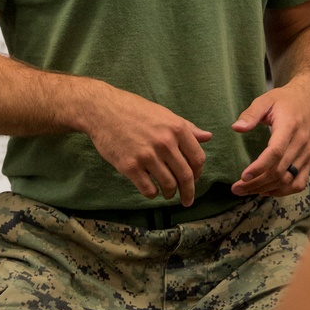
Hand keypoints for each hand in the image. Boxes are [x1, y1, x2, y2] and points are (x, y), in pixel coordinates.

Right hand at [84, 85, 211, 204]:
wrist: (101, 109)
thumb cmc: (133, 109)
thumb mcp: (163, 113)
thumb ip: (187, 127)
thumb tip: (208, 137)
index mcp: (176, 128)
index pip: (198, 159)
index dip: (198, 173)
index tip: (194, 180)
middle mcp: (164, 143)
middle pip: (185, 176)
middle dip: (188, 192)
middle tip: (187, 200)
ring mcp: (147, 156)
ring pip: (168, 185)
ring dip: (170, 194)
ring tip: (167, 194)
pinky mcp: (129, 166)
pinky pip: (148, 189)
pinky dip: (152, 194)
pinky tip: (151, 190)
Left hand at [231, 80, 309, 197]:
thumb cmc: (285, 100)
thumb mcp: (266, 100)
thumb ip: (251, 114)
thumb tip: (236, 128)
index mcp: (289, 127)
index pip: (276, 152)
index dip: (259, 167)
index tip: (243, 176)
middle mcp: (301, 143)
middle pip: (279, 171)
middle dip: (256, 183)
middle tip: (236, 188)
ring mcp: (307, 154)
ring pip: (288, 180)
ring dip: (267, 189)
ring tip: (246, 191)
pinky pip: (299, 183)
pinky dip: (283, 191)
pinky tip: (267, 190)